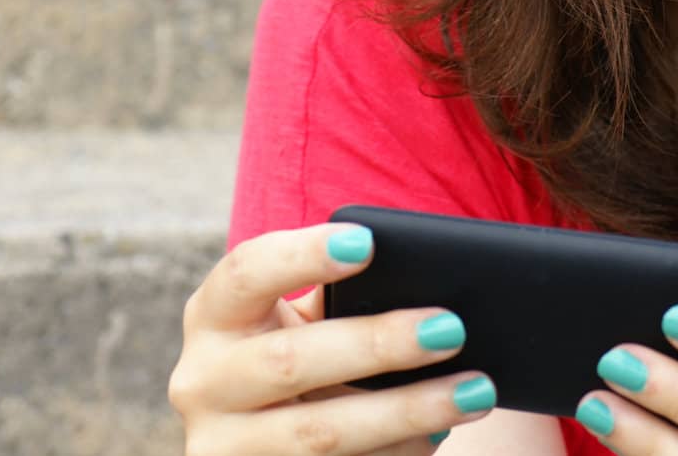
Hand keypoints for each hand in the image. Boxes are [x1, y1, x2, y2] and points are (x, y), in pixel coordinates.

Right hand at [167, 223, 498, 454]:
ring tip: (475, 390)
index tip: (368, 244)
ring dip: (406, 410)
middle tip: (452, 328)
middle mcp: (203, 382)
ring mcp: (224, 447)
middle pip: (291, 361)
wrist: (259, 440)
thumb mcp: (301, 322)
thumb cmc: (302, 353)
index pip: (246, 272)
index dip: (302, 255)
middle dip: (378, 344)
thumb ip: (339, 300)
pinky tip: (438, 433)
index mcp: (214, 315)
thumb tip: (425, 285)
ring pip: (320, 432)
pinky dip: (395, 453)